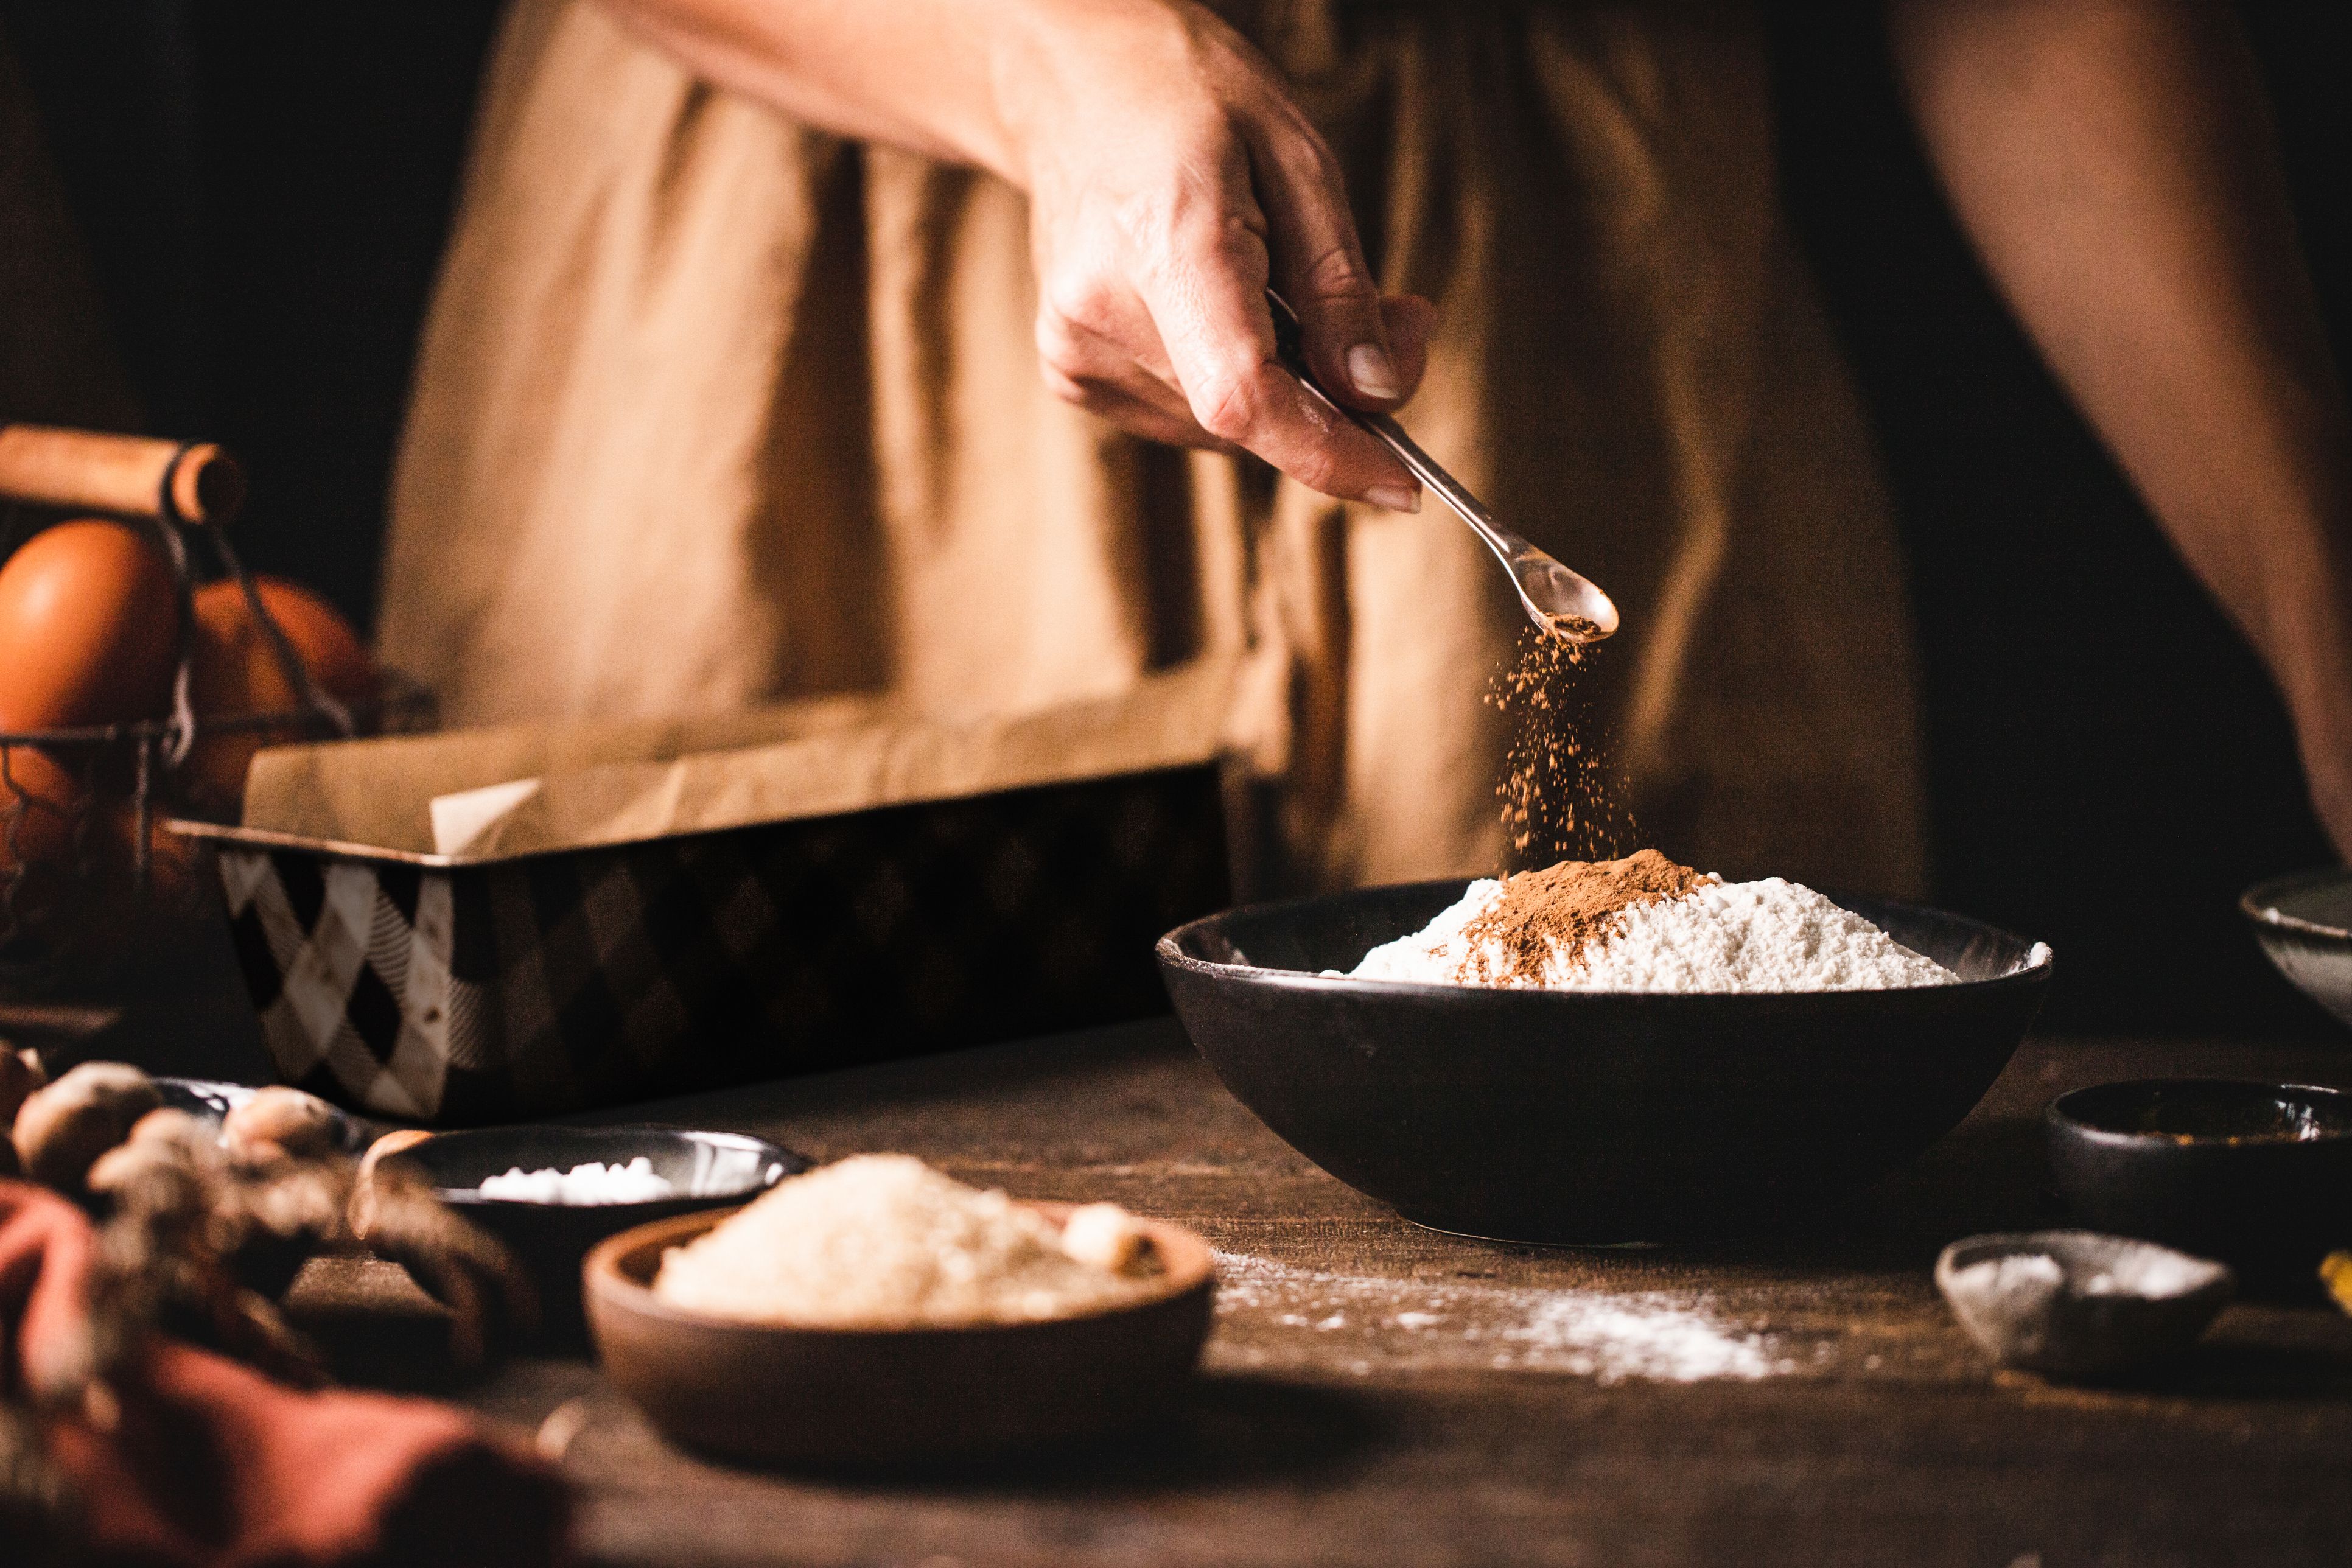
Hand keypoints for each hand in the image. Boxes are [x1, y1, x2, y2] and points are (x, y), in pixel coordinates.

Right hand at [1003, 0, 1434, 507]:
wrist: (1070, 82)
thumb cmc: (1189, 100)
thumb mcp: (1300, 161)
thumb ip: (1341, 288)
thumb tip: (1379, 391)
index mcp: (1163, 242)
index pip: (1243, 396)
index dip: (1328, 453)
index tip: (1400, 484)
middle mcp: (1101, 310)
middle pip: (1245, 416)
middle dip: (1331, 398)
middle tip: (1384, 322)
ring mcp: (1075, 349)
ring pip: (1221, 425)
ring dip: (1281, 386)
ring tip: (1279, 285)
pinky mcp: (1071, 372)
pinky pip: (1186, 414)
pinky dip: (1230, 382)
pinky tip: (1217, 305)